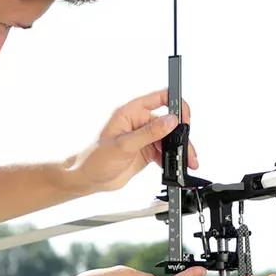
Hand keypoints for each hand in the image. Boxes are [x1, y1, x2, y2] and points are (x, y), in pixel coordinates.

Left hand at [65, 89, 200, 193]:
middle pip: (169, 123)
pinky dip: (171, 159)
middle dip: (181, 136)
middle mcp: (139, 122)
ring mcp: (143, 137)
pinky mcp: (146, 151)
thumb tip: (170, 121)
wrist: (88, 178)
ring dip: (179, 150)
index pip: (160, 98)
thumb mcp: (123, 144)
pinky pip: (164, 152)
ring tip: (186, 162)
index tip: (184, 119)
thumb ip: (149, 132)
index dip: (176, 105)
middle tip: (188, 151)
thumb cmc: (95, 157)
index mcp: (131, 112)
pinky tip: (173, 166)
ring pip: (169, 139)